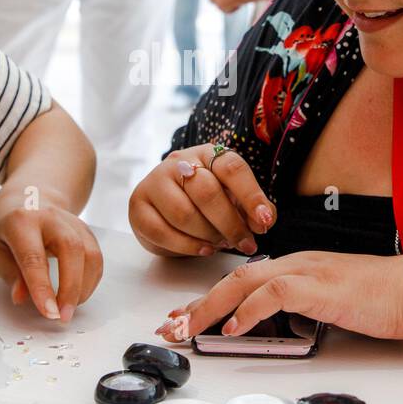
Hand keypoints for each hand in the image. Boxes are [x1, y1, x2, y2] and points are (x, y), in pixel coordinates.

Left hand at [0, 192, 103, 321]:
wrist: (29, 197)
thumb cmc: (9, 228)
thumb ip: (11, 274)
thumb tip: (22, 298)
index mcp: (21, 221)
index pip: (34, 257)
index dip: (42, 287)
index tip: (49, 313)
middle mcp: (50, 217)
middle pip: (72, 249)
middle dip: (71, 287)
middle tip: (63, 317)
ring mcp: (73, 221)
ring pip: (90, 253)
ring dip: (83, 287)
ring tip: (69, 308)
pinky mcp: (87, 230)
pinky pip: (97, 258)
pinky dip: (91, 281)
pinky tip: (78, 294)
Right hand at [128, 144, 275, 257]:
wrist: (167, 210)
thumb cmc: (205, 203)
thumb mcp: (232, 199)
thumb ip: (252, 208)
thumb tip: (263, 221)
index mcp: (207, 154)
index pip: (231, 167)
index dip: (251, 195)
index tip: (265, 222)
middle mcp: (178, 163)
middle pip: (207, 191)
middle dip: (230, 223)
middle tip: (245, 243)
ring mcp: (154, 182)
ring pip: (184, 214)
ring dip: (208, 235)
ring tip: (220, 244)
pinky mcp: (138, 206)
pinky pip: (162, 231)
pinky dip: (187, 246)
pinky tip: (203, 249)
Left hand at [154, 251, 402, 342]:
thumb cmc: (385, 299)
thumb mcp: (333, 306)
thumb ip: (303, 311)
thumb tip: (276, 330)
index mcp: (298, 267)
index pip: (243, 280)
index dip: (210, 299)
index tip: (185, 317)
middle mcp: (296, 264)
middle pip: (233, 280)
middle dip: (197, 304)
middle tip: (171, 327)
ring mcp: (307, 272)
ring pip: (244, 282)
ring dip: (211, 308)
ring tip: (187, 329)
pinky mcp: (320, 287)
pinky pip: (274, 294)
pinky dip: (248, 310)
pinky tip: (233, 328)